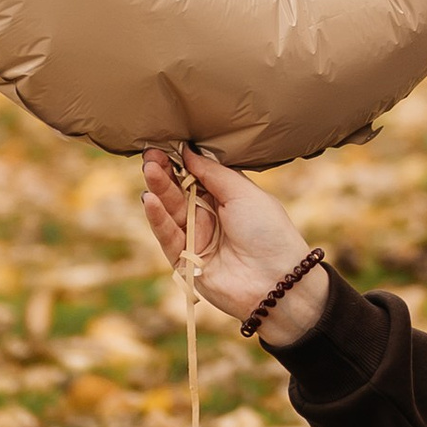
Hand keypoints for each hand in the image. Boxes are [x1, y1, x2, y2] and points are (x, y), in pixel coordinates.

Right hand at [140, 144, 333, 351]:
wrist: (277, 281)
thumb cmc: (268, 231)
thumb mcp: (243, 193)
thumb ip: (213, 173)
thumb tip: (188, 151)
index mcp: (225, 199)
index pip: (196, 176)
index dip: (181, 162)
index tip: (164, 145)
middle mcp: (208, 217)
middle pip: (179, 192)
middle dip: (164, 173)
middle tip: (150, 155)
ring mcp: (195, 239)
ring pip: (170, 211)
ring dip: (159, 191)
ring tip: (149, 170)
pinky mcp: (183, 262)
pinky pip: (167, 236)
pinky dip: (157, 219)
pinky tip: (150, 200)